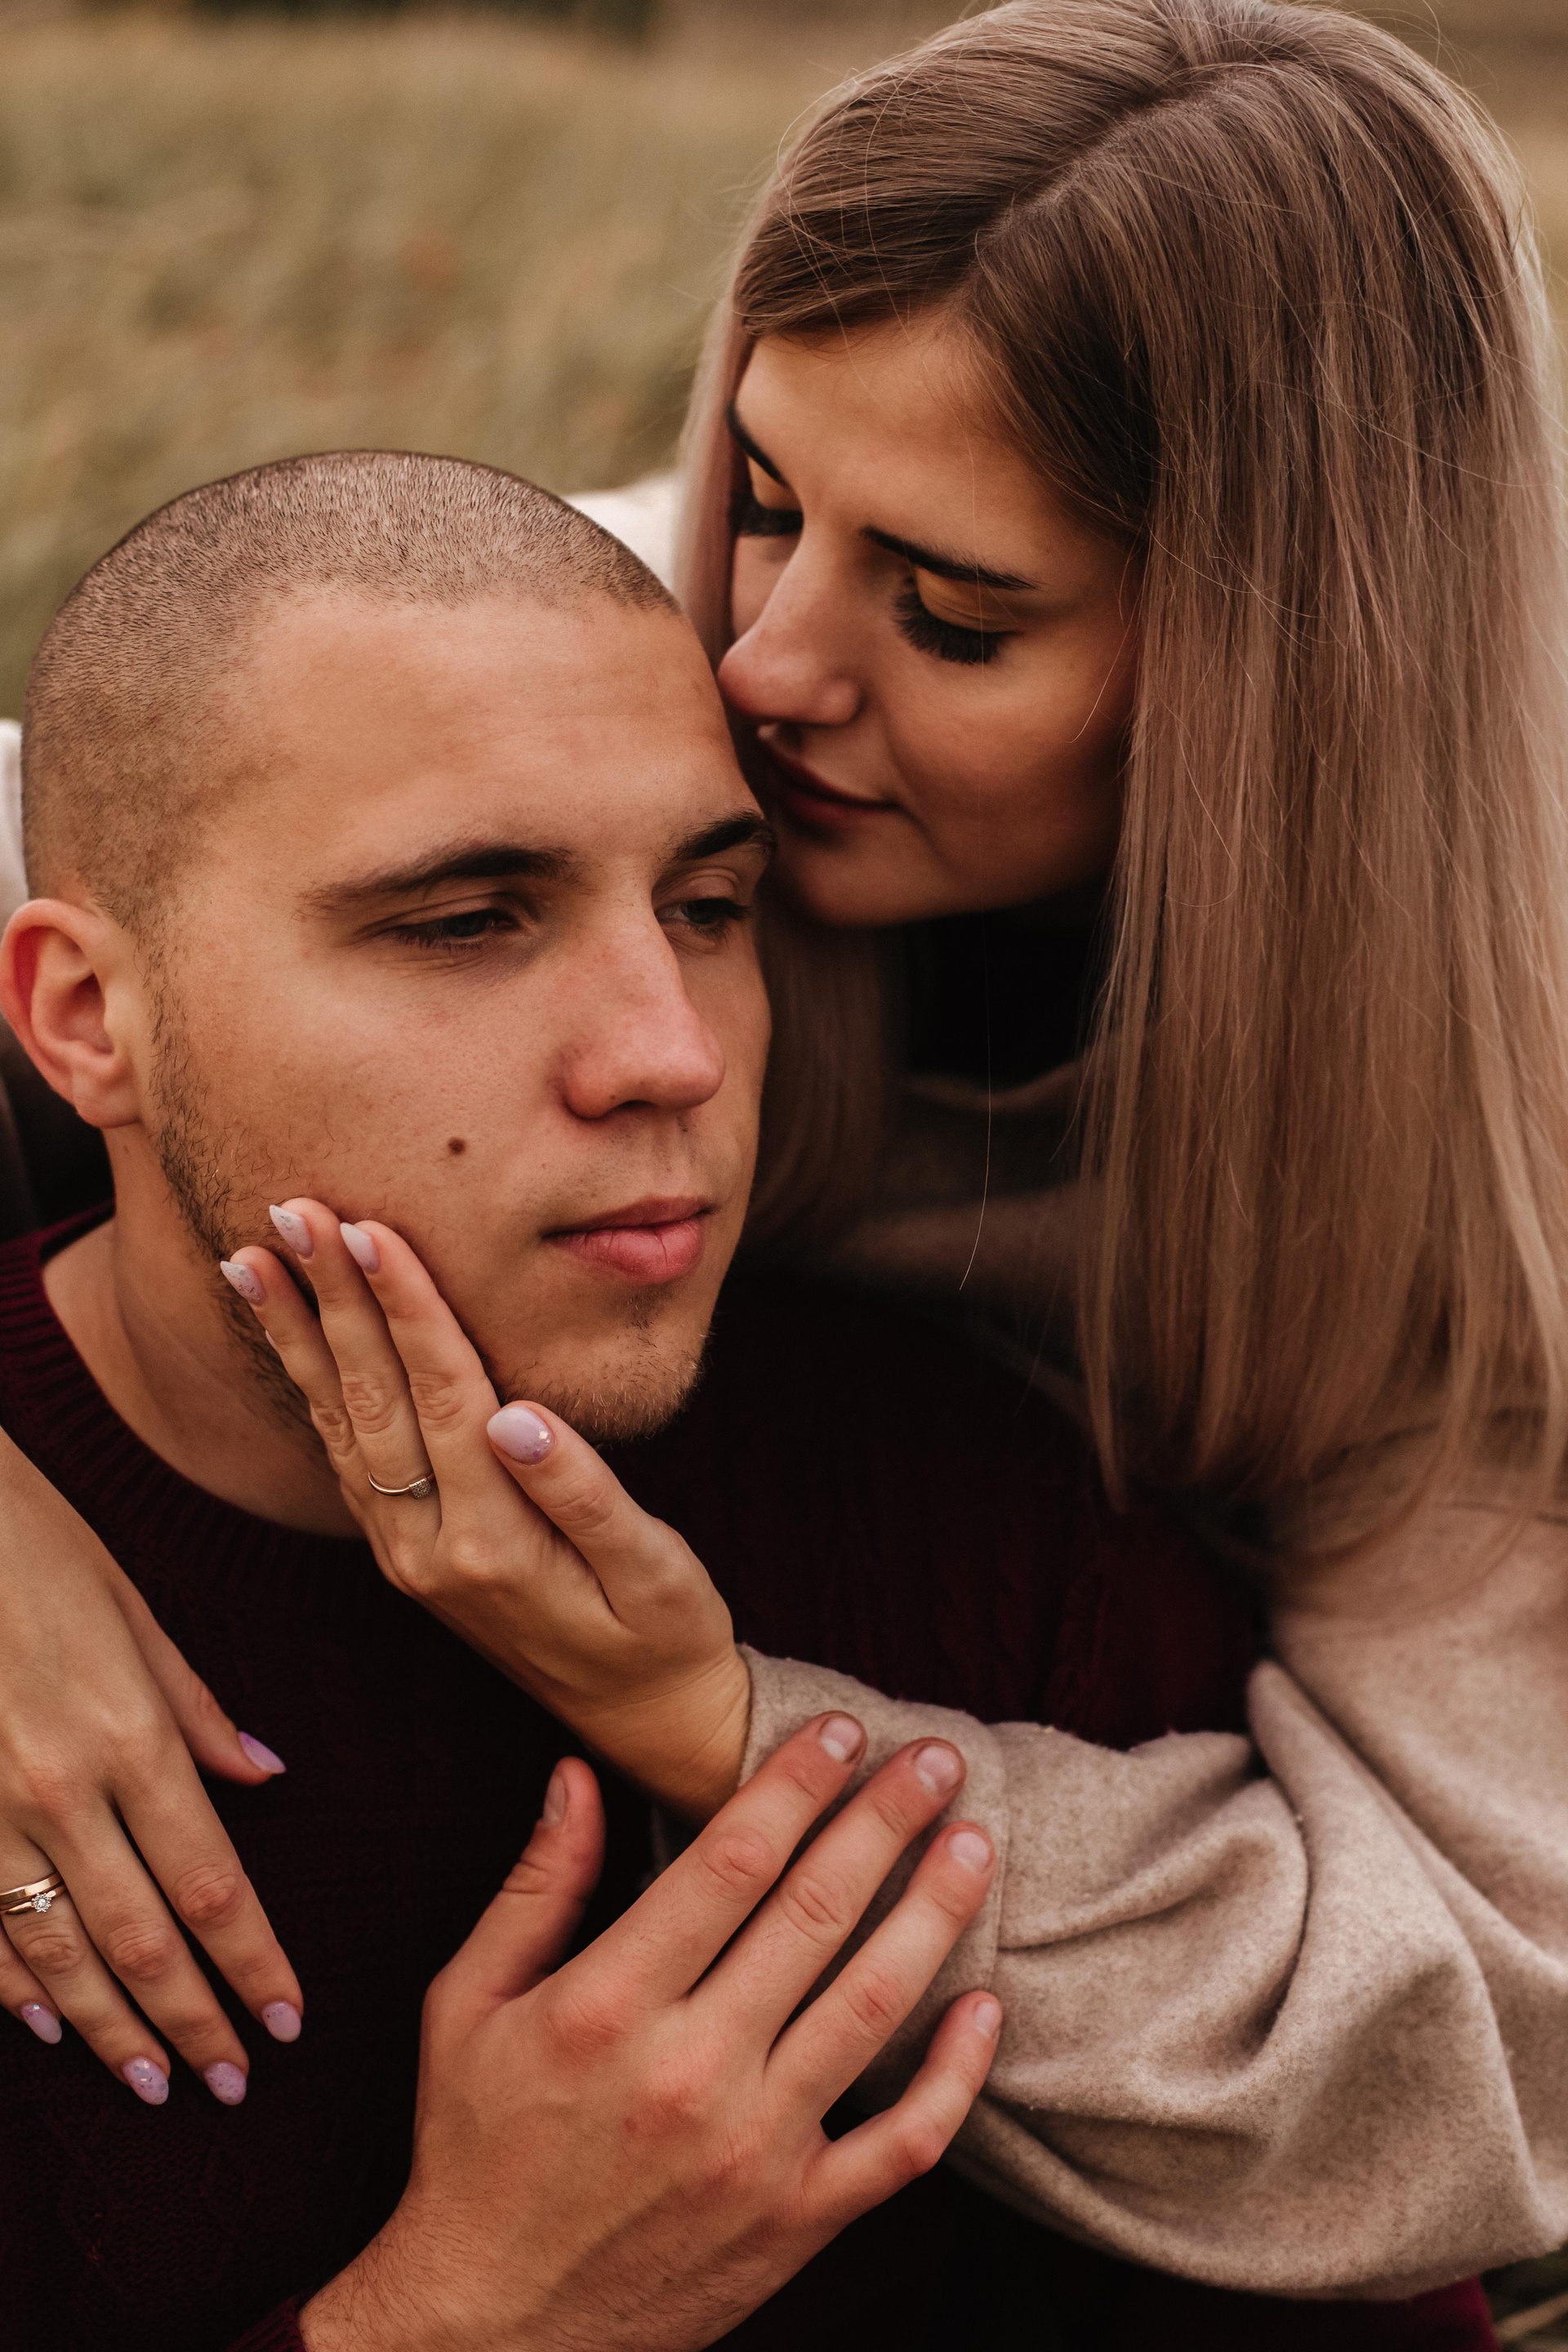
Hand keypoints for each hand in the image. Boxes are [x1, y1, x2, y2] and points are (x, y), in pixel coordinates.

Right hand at [0, 1423, 302, 2099]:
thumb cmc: (35, 1550)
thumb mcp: (134, 1613)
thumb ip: (196, 1710)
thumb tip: (264, 1774)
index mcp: (131, 1736)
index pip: (212, 1883)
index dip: (252, 1963)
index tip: (287, 2021)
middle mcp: (61, 1792)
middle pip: (143, 1937)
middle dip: (193, 2021)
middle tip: (232, 2083)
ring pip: (58, 1954)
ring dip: (111, 2027)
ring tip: (152, 2084)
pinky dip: (14, 1988)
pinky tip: (49, 2029)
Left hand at [225, 1201, 750, 1818]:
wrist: (642, 1718)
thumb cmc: (667, 1631)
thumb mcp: (651, 1568)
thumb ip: (582, 1493)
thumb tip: (518, 1415)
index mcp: (493, 1544)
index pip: (440, 1396)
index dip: (405, 1308)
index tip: (370, 1228)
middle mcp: (430, 1550)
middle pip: (372, 1399)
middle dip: (331, 1299)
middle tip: (291, 1208)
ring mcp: (407, 1555)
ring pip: (341, 1425)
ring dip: (297, 1336)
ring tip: (251, 1256)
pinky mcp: (405, 1554)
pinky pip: (346, 1456)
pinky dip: (311, 1385)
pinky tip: (291, 1336)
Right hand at [301, 1716, 1000, 2351]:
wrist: (492, 2330)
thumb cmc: (475, 2152)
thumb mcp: (468, 2005)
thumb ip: (536, 1886)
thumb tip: (578, 1772)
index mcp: (608, 2004)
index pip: (732, 1861)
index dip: (797, 1783)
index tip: (845, 1731)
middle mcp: (690, 2069)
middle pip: (816, 1913)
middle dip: (886, 1821)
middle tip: (938, 1758)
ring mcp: (754, 2149)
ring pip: (872, 2006)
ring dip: (934, 1915)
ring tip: (973, 1844)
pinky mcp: (797, 2219)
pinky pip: (903, 2141)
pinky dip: (956, 2074)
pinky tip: (986, 2006)